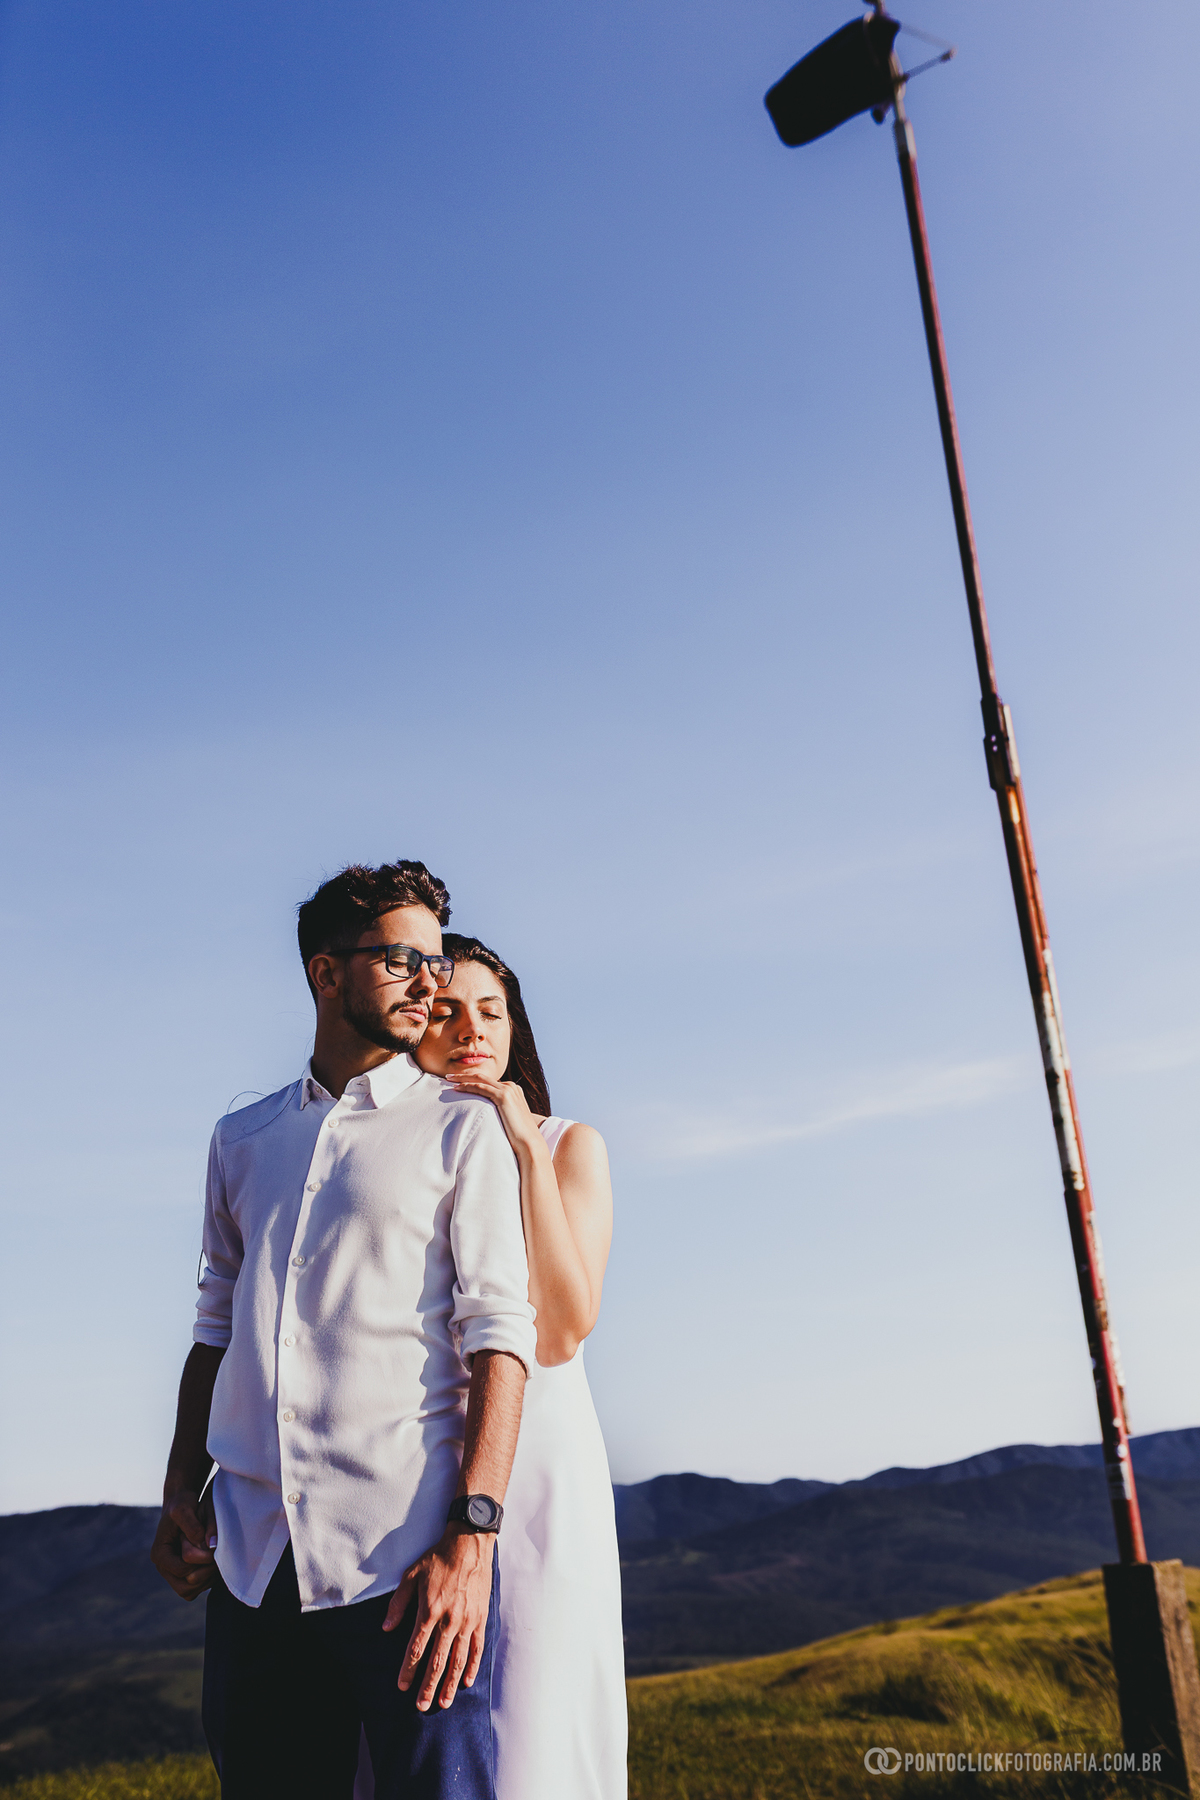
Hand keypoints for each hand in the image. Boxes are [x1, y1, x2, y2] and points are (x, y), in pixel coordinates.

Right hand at [150, 1487, 217, 1599]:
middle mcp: (163, 1567)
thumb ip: (192, 1525)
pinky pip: (195, 1589)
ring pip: (189, 1591)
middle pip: (184, 1588)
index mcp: (160, 1554)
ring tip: (217, 1562)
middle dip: (203, 1576)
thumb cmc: (182, 1503)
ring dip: (206, 1581)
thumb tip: (205, 1544)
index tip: (211, 1548)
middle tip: (217, 1560)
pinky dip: (206, 1581)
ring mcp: (172, 1572)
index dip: (199, 1562)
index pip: (181, 1570)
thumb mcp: (184, 1508)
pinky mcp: (182, 1573)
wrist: (183, 1504)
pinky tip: (215, 1564)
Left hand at [383, 1526, 494, 1710]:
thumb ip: (398, 1603)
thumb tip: (386, 1627)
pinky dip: (472, 1666)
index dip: (408, 1670)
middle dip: (428, 1686)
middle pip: (437, 1661)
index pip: (416, 1649)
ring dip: (450, 1684)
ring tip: (444, 1703)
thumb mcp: (412, 1575)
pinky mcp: (481, 1618)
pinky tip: (466, 1681)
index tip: (402, 1687)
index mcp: (430, 1611)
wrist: (470, 1545)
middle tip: (422, 1707)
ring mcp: (467, 1621)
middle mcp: (449, 1620)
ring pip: (458, 1660)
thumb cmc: (438, 1559)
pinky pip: (477, 1648)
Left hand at [444, 1074, 539, 1152]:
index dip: (471, 1080)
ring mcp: (508, 1089)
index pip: (488, 1082)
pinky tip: (457, 1088)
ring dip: (462, 1078)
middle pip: (482, 1077)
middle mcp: (511, 1086)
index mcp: (513, 1090)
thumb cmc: (517, 1136)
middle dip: (464, 1075)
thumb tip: (484, 1115)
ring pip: (479, 1079)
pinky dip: (467, 1086)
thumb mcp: (508, 1118)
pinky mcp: (503, 1096)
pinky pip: (480, 1087)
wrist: (529, 1143)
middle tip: (449, 1076)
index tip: (458, 1082)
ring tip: (448, 1079)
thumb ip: (499, 1112)